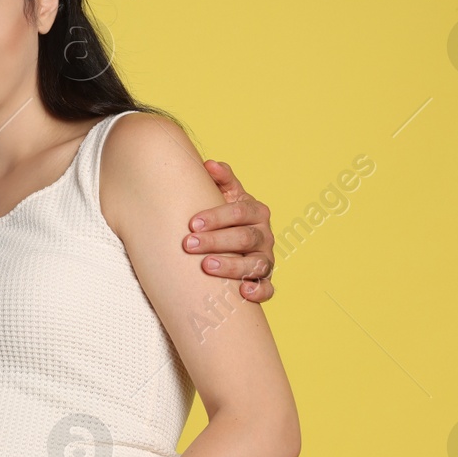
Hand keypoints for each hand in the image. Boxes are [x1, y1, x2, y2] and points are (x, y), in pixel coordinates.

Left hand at [185, 159, 274, 301]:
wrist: (231, 242)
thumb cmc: (224, 217)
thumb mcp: (225, 195)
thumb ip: (220, 179)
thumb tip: (209, 164)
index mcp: (256, 211)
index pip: (240, 212)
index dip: (217, 217)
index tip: (192, 223)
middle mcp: (264, 235)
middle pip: (245, 238)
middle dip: (216, 241)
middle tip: (189, 244)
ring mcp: (266, 259)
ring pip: (256, 264)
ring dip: (232, 266)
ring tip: (207, 267)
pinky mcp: (265, 281)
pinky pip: (268, 289)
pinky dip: (259, 291)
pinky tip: (242, 292)